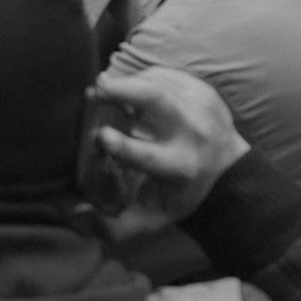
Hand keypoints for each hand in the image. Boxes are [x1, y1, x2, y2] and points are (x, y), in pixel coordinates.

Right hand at [94, 68, 250, 238]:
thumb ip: (111, 226)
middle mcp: (193, 133)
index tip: (100, 136)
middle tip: (97, 87)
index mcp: (180, 167)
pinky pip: (162, 74)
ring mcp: (199, 105)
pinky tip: (131, 88)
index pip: (149, 155)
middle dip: (125, 89)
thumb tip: (72, 215)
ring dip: (127, 82)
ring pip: (155, 81)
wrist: (229, 171)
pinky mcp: (200, 87)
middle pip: (157, 100)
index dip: (123, 145)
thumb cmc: (178, 194)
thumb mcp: (151, 218)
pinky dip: (140, 78)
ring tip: (107, 88)